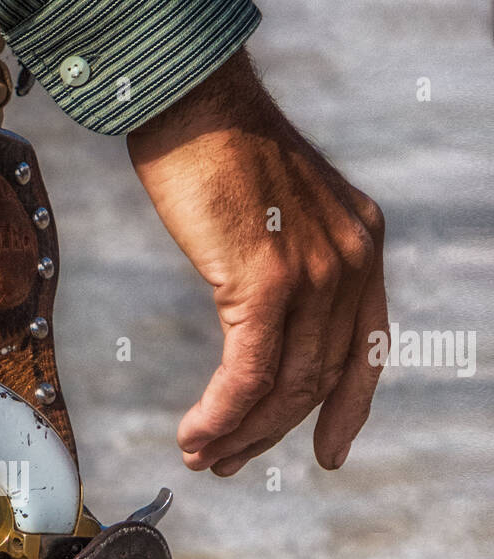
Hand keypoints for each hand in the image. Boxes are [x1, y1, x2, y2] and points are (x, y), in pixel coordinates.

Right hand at [126, 48, 386, 474]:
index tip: (329, 453)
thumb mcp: (275, 208)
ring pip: (285, 386)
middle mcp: (350, 261)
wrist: (191, 96)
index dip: (348, 410)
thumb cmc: (215, 145)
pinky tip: (195, 434)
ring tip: (202, 456)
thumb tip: (257, 310)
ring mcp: (314, 272)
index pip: (366, 349)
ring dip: (239, 433)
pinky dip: (220, 414)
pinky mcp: (265, 280)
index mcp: (360, 243)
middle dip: (270, 433)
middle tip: (227, 462)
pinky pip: (248, 373)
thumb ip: (285, 258)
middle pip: (318, 379)